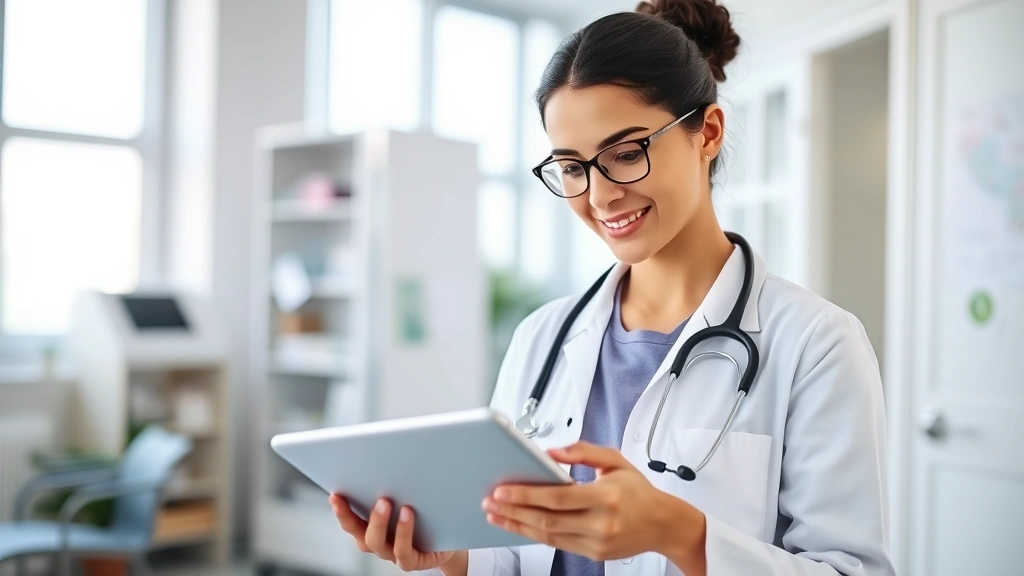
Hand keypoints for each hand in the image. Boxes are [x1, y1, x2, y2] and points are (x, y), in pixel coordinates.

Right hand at [329, 494, 467, 574]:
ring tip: (384, 500)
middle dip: (349, 514)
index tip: (335, 492)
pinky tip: (407, 514)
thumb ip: (396, 483)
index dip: (340, 508)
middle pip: (357, 532)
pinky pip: (402, 552)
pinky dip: (403, 533)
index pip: (350, 519)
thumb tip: (384, 451)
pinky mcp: (412, 560)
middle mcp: (380, 541)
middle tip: (350, 491)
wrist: (453, 538)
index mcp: (373, 526)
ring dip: (377, 521)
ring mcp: (393, 552)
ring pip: (375, 542)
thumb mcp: (410, 494)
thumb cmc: (428, 512)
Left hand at [481, 442, 705, 567]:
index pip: (557, 497)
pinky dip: (535, 534)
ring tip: (496, 515)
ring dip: (518, 525)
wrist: (664, 524)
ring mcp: (597, 542)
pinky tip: (519, 525)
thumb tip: (550, 453)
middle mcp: (601, 523)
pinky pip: (558, 544)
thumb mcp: (615, 461)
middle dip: (514, 511)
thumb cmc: (639, 491)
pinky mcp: (594, 554)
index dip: (526, 494)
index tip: (503, 490)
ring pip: (548, 536)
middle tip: (491, 502)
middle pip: (547, 519)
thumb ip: (582, 452)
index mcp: (606, 496)